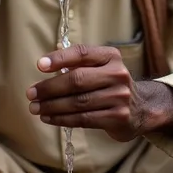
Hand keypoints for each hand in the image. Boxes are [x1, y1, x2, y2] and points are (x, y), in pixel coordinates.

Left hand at [26, 44, 148, 141]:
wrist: (141, 108)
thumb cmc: (110, 84)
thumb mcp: (101, 67)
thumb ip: (79, 64)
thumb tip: (45, 65)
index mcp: (111, 56)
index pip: (82, 53)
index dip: (60, 58)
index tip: (39, 65)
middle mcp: (117, 74)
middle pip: (77, 80)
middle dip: (49, 87)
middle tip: (31, 93)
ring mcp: (119, 97)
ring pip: (78, 102)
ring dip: (52, 106)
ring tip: (35, 107)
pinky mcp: (117, 117)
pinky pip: (83, 119)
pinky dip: (62, 119)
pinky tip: (49, 117)